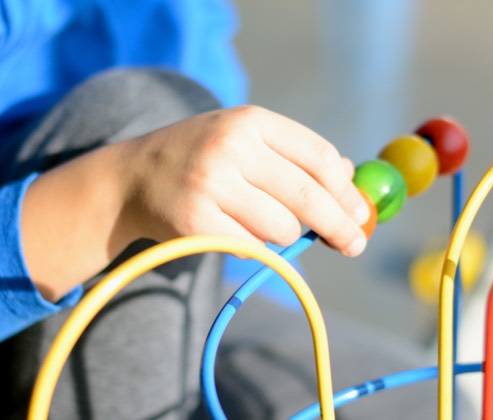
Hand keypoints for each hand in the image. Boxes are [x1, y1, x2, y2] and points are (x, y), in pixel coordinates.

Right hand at [121, 105, 369, 256]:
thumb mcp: (245, 139)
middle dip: (339, 227)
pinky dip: (254, 248)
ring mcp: (211, 184)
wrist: (132, 177)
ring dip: (282, 235)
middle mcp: (231, 146)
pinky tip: (232, 231)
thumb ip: (295, 155)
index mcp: (251, 121)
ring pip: (282, 228)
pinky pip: (252, 248)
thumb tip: (349, 175)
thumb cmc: (202, 158)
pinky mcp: (196, 222)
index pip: (319, 158)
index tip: (360, 214)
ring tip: (256, 221)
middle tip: (354, 246)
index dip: (347, 192)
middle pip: (309, 197)